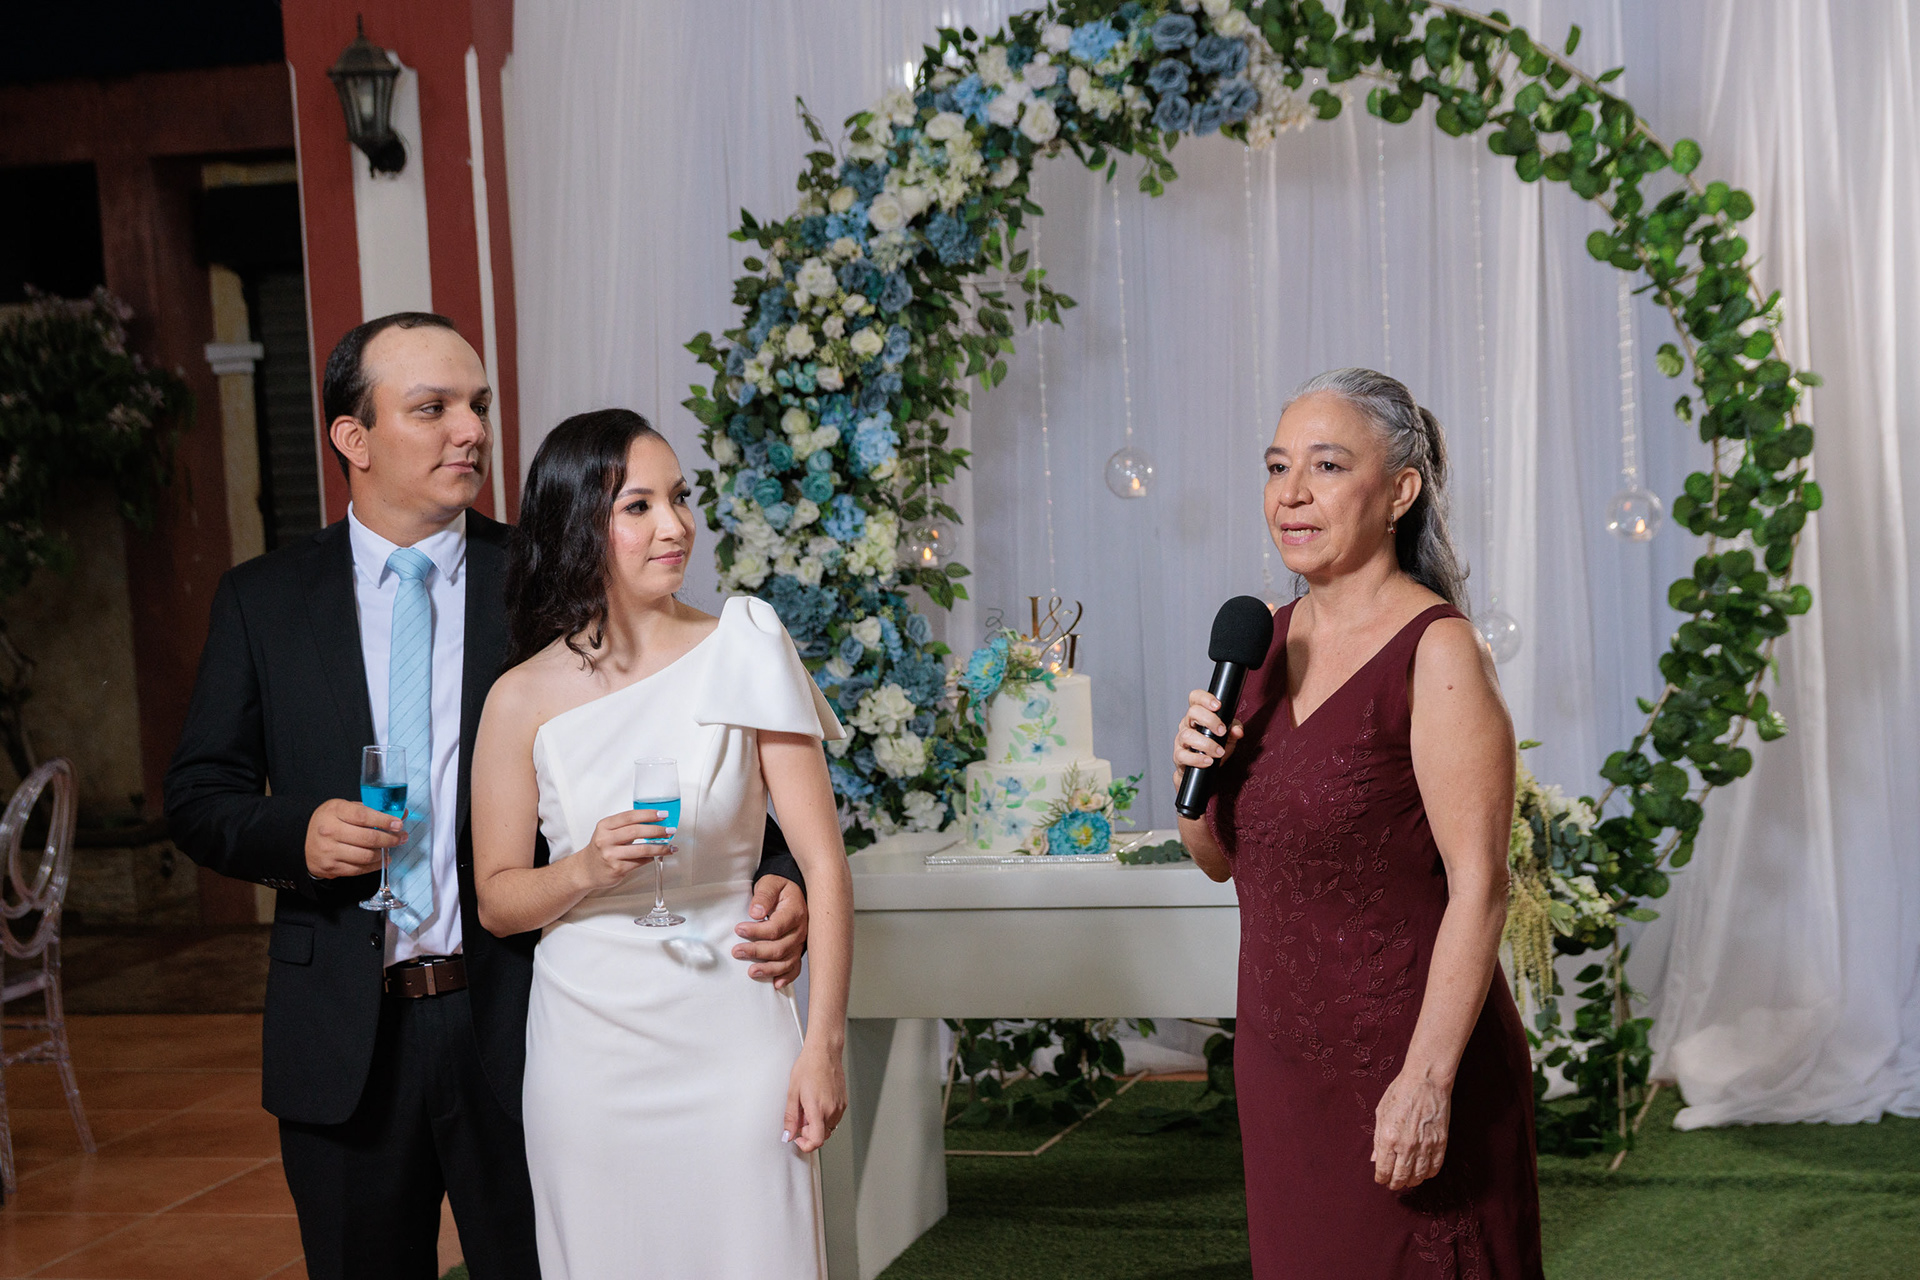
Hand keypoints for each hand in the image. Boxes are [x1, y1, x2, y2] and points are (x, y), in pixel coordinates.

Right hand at [305, 799, 404, 878]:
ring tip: (391, 848)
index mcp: (334, 811)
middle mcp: (330, 831)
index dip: (384, 820)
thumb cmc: (329, 822)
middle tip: (401, 837)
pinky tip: (381, 859)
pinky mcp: (331, 868)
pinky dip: (375, 865)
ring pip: (366, 856)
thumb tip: (400, 813)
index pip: (363, 816)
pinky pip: (359, 869)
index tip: (398, 824)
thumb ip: (370, 810)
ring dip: (384, 853)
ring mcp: (329, 851)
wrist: (303, 842)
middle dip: (390, 839)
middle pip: (368, 838)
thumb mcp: (344, 808)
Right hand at [573, 808, 672, 891]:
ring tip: (670, 846)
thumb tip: (654, 821)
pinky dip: (651, 858)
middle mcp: (606, 839)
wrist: (586, 870)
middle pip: (636, 831)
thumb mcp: (608, 832)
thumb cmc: (601, 848)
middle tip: (670, 830)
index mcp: (605, 826)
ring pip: (641, 849)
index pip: (629, 816)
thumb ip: (627, 825)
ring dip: (659, 848)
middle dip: (657, 830)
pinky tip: (656, 856)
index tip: (663, 815)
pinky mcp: (617, 869)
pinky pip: (639, 862)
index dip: (648, 814)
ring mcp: (610, 855)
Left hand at [735, 875, 807, 987]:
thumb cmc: (780, 887)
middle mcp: (800, 930)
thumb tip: (755, 912)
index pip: (775, 928)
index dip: (756, 932)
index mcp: (794, 912)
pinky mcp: (797, 949)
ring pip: (787, 961)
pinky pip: (795, 967)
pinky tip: (776, 984)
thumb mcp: (770, 883)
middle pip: (780, 948)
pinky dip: (786, 977)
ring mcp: (800, 942)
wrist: (793, 891)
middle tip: (736, 951)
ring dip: (769, 969)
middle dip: (757, 952)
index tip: (739, 930)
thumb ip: (763, 896)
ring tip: (751, 971)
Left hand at [783, 1040, 846, 1153]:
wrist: (824, 1052)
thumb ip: (790, 1117)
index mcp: (818, 1109)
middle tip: (801, 1116)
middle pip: (822, 1136)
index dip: (806, 1145)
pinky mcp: (844, 1102)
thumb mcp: (793, 1093)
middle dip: (809, 1131)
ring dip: (817, 1124)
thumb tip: (788, 1134)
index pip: (816, 1140)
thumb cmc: (808, 1067)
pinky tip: (818, 1101)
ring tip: (809, 1106)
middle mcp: (832, 1110)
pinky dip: (825, 1116)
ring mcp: (840, 1107)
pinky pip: (834, 1118)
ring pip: (829, 1127)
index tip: (798, 1139)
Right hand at [1173, 687, 1243, 784]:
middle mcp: (1187, 725)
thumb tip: (1238, 730)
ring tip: (1219, 751)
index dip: (1205, 698)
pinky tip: (1208, 761)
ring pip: (1188, 735)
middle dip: (1210, 720)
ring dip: (1206, 744)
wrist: (1204, 771)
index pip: (1195, 698)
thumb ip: (1234, 731)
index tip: (1218, 706)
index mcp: (1197, 716)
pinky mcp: (1179, 756)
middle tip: (1222, 731)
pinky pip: (1183, 755)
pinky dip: (1197, 759)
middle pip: (1192, 712)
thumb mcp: (1228, 737)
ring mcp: (1181, 740)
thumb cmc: (1215, 748)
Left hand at [1372, 1067, 1451, 1190]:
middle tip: (1393, 1185)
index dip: (1381, 1178)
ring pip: (1419, 1176)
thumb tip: (1374, 1159)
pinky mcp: (1440, 1143)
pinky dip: (1428, 1174)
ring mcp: (1425, 1145)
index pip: (1383, 1170)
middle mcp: (1407, 1145)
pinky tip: (1423, 1173)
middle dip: (1395, 1184)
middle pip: (1401, 1177)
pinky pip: (1435, 1167)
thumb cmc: (1400, 1093)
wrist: (1425, 1081)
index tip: (1381, 1179)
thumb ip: (1377, 1139)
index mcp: (1389, 1138)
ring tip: (1407, 1181)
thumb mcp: (1381, 1113)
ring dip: (1411, 1182)